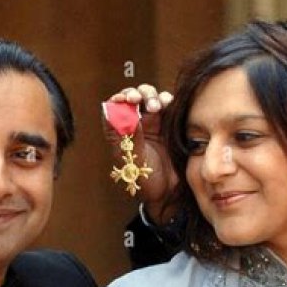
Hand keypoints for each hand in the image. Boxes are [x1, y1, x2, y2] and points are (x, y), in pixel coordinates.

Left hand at [103, 84, 177, 220]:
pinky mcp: (170, 123)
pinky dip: (167, 99)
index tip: (124, 99)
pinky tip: (168, 103)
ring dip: (151, 95)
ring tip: (156, 106)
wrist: (168, 192)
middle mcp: (136, 125)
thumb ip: (130, 137)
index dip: (119, 99)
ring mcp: (153, 123)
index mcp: (122, 133)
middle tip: (139, 100)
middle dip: (136, 94)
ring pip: (150, 97)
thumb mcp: (133, 161)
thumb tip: (126, 113)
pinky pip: (168, 105)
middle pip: (133, 97)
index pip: (115, 107)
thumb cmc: (146, 181)